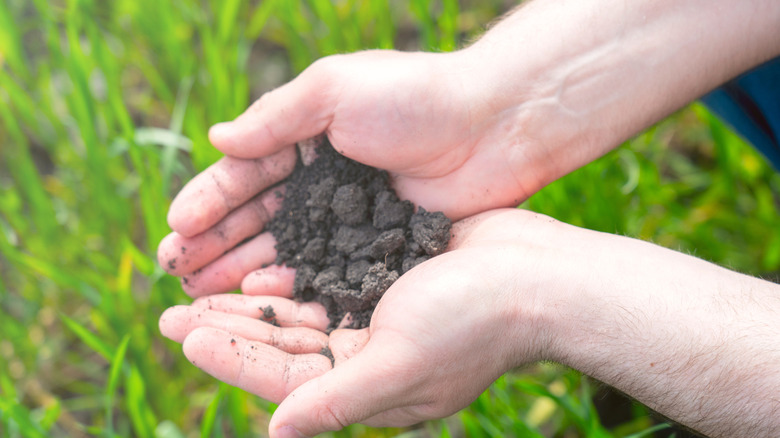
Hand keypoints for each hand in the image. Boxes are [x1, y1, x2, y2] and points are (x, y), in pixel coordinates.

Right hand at [157, 48, 565, 294]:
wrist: (493, 126)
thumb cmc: (414, 98)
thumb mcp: (335, 91)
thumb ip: (275, 119)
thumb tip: (217, 141)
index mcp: (305, 132)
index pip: (245, 172)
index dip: (208, 200)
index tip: (176, 229)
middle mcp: (322, 175)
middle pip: (257, 214)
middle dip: (214, 240)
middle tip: (175, 270)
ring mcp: (348, 212)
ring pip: (284, 244)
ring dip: (241, 265)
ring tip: (201, 291)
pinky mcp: (376, 240)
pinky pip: (324, 264)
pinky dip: (292, 278)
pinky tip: (262, 295)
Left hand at [160, 209, 560, 435]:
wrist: (536, 273)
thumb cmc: (477, 321)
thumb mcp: (402, 363)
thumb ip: (338, 399)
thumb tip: (275, 433)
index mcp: (368, 382)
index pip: (284, 378)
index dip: (230, 357)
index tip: (181, 333)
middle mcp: (366, 352)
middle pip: (281, 343)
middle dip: (227, 328)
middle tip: (170, 310)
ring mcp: (375, 312)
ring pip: (296, 309)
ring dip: (249, 299)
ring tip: (199, 286)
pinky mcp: (383, 274)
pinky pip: (323, 276)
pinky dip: (289, 270)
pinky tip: (257, 258)